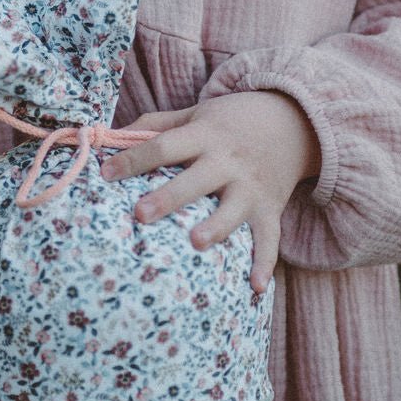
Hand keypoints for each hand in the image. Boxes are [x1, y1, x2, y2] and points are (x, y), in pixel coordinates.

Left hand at [101, 90, 320, 293]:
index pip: (164, 146)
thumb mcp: (196, 112)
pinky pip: (269, 238)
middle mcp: (228, 160)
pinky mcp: (270, 208)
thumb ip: (156, 124)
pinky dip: (264, 262)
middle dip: (169, 197)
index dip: (134, 159)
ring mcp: (250, 186)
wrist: (294, 122)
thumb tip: (111, 135)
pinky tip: (256, 288)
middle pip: (195, 179)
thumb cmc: (231, 121)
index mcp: (205, 135)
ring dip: (216, 226)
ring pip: (232, 210)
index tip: (106, 173)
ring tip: (195, 243)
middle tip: (140, 214)